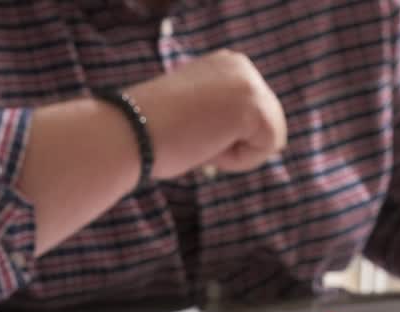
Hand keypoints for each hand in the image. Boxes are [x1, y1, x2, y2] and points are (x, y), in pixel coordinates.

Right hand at [128, 49, 287, 178]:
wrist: (130, 132)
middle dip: (234, 143)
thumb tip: (238, 133)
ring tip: (200, 138)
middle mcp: (241, 65)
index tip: (189, 127)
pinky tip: (207, 143)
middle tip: (194, 135)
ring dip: (235, 152)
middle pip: (268, 125)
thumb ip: (220, 112)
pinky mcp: (254, 105)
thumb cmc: (150, 131)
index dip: (224, 135)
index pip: (252, 115)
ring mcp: (250, 82)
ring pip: (270, 138)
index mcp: (226, 64)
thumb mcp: (194, 111)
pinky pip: (266, 148)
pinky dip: (237, 159)